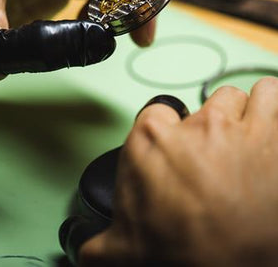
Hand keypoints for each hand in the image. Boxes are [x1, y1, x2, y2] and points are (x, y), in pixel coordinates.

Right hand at [79, 77, 277, 266]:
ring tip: (248, 133)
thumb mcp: (126, 248)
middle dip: (212, 126)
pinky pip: (270, 96)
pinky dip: (270, 108)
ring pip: (237, 95)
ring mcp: (233, 128)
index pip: (156, 114)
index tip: (174, 152)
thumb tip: (86, 252)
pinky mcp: (269, 135)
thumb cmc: (184, 253)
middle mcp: (191, 127)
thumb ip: (101, 242)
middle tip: (218, 156)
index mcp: (151, 140)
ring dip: (245, 110)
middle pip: (203, 106)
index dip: (167, 132)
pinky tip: (268, 126)